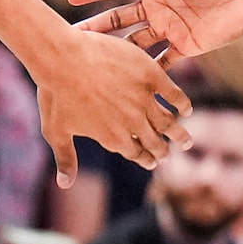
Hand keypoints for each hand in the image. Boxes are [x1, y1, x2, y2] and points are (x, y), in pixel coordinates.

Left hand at [36, 22, 194, 182]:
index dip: (145, 159)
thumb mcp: (56, 131)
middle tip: (170, 154)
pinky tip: (187, 109)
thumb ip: (65, 159)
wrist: (63, 58)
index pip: (135, 154)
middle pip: (154, 142)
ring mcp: (144, 100)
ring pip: (167, 122)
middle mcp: (134, 123)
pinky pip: (173, 93)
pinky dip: (182, 103)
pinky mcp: (151, 76)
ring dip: (178, 133)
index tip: (153, 162)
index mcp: (114, 138)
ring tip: (187, 141)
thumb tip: (65, 185)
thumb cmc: (55, 95)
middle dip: (163, 151)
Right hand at [70, 0, 242, 61]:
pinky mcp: (186, 45)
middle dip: (95, 29)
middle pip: (117, 20)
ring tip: (93, 65)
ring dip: (115, 54)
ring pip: (134, 43)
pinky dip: (147, 73)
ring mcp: (169, 27)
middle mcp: (157, 6)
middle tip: (71, 39)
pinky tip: (129, 87)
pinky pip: (162, 62)